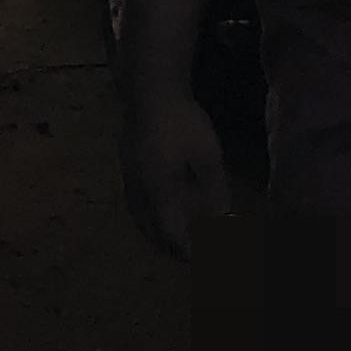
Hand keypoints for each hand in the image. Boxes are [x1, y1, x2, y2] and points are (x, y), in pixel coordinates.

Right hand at [119, 86, 231, 255]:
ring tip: (176, 241)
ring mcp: (128, 178)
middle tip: (192, 256)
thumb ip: (215, 192)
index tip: (204, 262)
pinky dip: (148, 216)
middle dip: (171, 246)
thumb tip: (225, 221)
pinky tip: (160, 212)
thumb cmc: (182, 121)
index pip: (171, 232)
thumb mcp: (207, 157)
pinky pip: (135, 203)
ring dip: (157, 233)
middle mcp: (138, 189)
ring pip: (139, 217)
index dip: (187, 251)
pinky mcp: (126, 167)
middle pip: (150, 229)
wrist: (150, 89)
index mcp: (158, 190)